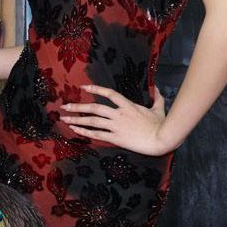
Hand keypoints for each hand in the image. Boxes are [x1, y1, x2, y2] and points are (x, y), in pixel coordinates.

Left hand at [60, 85, 175, 155]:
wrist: (161, 139)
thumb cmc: (161, 124)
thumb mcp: (159, 108)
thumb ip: (157, 98)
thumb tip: (158, 89)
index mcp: (128, 105)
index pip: (109, 93)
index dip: (95, 89)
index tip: (83, 87)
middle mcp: (119, 114)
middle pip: (95, 108)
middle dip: (78, 106)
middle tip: (65, 106)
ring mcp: (116, 126)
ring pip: (93, 121)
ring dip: (77, 119)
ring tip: (64, 118)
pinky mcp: (116, 138)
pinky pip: (97, 134)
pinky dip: (84, 131)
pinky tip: (75, 129)